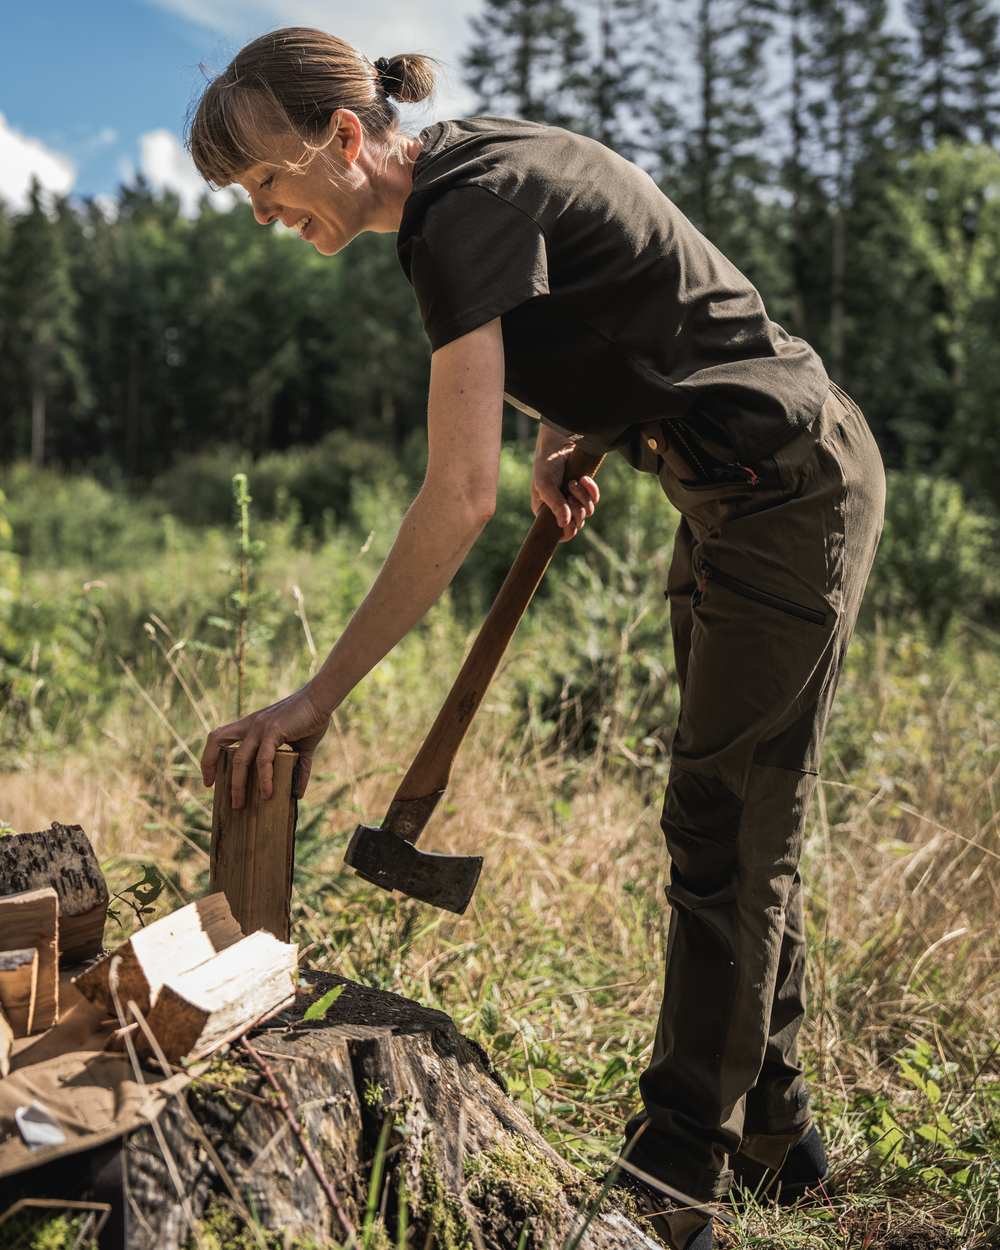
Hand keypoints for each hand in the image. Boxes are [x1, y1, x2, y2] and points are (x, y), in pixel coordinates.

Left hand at [201, 684, 329, 808]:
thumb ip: (297, 768)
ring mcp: (260, 727)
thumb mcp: (301, 747)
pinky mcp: (273, 731)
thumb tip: (297, 794)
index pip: (220, 737)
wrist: (322, 699)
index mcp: (252, 725)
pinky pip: (263, 759)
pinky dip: (264, 778)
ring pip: (239, 759)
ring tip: (239, 804)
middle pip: (217, 740)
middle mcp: (251, 725)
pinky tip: (268, 793)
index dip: (210, 756)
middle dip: (209, 764)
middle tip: (211, 787)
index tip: (210, 779)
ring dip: (237, 784)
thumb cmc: (312, 719)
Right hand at [530, 437, 599, 541]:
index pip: (561, 534)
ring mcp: (574, 500)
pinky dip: (591, 489)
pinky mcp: (585, 491)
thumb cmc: (546, 465)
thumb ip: (554, 504)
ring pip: (588, 510)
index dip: (569, 531)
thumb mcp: (545, 485)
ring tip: (573, 482)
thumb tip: (564, 523)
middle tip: (569, 495)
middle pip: (577, 522)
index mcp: (546, 513)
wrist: (558, 446)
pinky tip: (584, 478)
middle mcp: (561, 509)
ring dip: (582, 496)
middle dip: (576, 509)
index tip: (571, 522)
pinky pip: (594, 498)